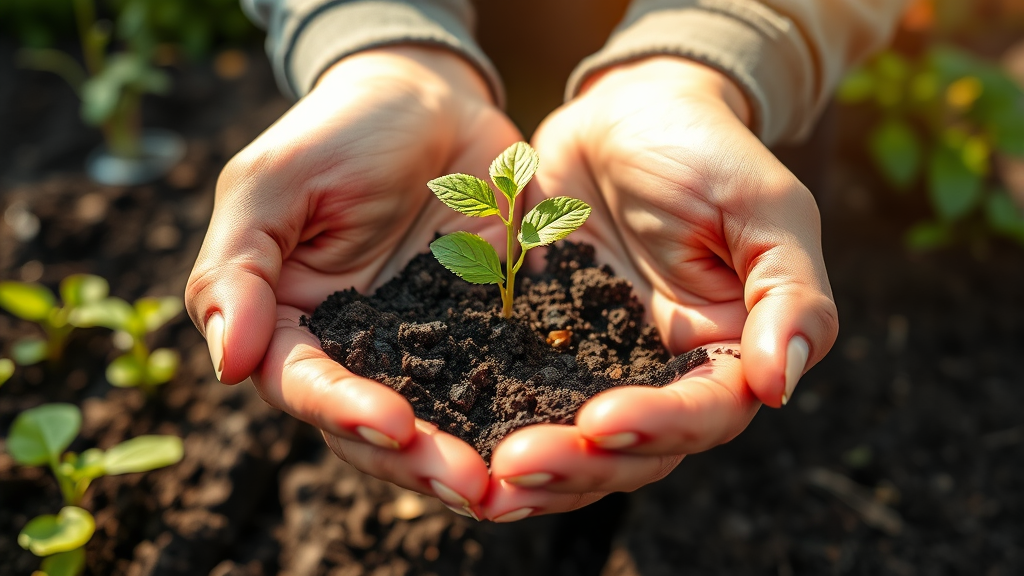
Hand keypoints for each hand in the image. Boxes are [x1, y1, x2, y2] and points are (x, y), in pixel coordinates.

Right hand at [185, 46, 521, 516]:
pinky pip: (499, 391)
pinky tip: (554, 447)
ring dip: (468, 461)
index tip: (392, 422)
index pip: (305, 386)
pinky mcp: (484, 337)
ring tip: (509, 490)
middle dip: (416, 461)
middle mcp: (357, 351)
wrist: (429, 99)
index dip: (343, 411)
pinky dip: (519, 423)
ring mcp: (423, 350)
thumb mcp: (273, 182)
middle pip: (373, 430)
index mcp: (292, 324)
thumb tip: (226, 363)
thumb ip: (237, 269)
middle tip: (470, 486)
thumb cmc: (340, 131)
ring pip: (437, 426)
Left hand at [481, 57, 838, 520]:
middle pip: (633, 451)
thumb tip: (779, 384)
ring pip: (575, 447)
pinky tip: (453, 452)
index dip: (658, 427)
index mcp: (726, 352)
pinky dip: (492, 431)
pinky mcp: (543, 350)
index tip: (601, 419)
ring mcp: (599, 367)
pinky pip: (520, 403)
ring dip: (536, 472)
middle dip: (580, 465)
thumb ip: (789, 293)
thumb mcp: (764, 206)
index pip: (704, 414)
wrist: (623, 115)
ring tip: (483, 484)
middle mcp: (662, 375)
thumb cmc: (705, 151)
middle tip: (518, 464)